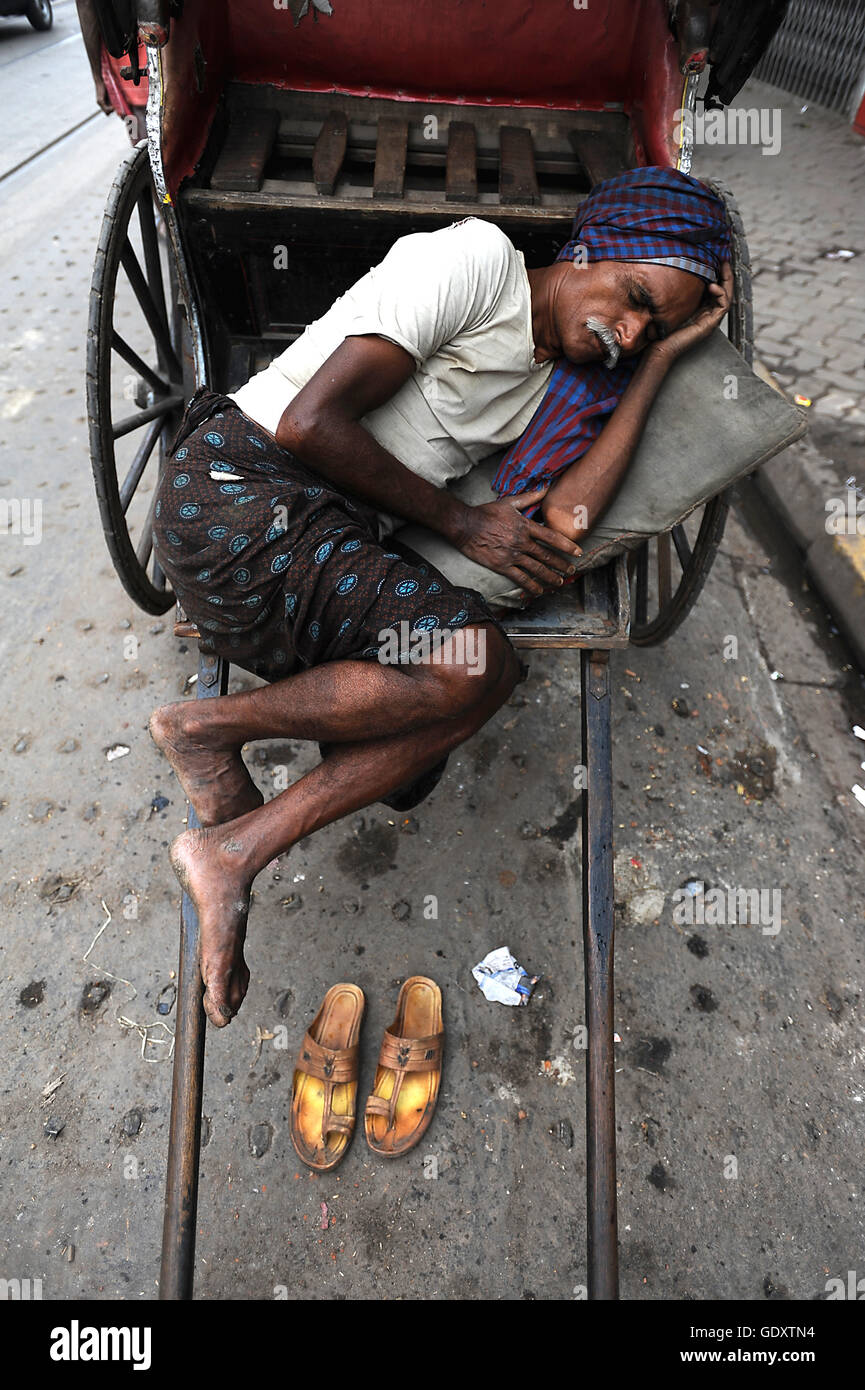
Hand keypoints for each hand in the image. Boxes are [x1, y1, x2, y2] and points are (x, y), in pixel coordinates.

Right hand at [452, 487, 581, 597]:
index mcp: (525, 526)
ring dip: (550, 577)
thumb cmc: (486, 512)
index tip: (578, 552)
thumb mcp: (509, 502)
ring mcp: (512, 555)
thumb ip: (529, 497)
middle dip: (561, 564)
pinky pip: (520, 579)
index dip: (567, 545)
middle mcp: (522, 542)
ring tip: (559, 582)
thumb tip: (546, 488)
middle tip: (571, 570)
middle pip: (547, 556)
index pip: (551, 537)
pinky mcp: (501, 566)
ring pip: (536, 569)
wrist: (465, 525)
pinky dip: (531, 586)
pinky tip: (539, 591)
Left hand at [647, 260, 733, 364]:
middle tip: (724, 260)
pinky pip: (723, 306)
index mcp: (700, 309)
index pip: (715, 289)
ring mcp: (710, 320)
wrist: (660, 347)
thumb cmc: (662, 328)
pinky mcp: (711, 325)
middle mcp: (708, 314)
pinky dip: (721, 294)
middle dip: (726, 275)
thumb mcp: (671, 304)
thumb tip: (676, 271)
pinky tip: (712, 286)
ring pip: (727, 297)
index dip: (718, 275)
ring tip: (723, 268)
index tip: (717, 260)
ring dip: (727, 281)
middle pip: (724, 291)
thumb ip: (678, 291)